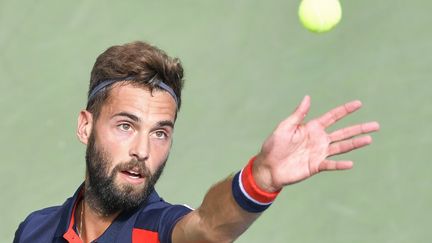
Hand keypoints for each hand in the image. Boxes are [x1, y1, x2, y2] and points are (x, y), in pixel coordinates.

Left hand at [253, 96, 379, 191]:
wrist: (268, 167)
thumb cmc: (273, 145)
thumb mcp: (285, 127)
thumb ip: (298, 114)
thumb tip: (308, 97)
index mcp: (312, 128)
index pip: (333, 117)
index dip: (345, 110)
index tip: (359, 103)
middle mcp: (319, 139)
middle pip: (343, 132)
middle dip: (359, 128)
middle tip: (376, 125)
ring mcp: (319, 153)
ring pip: (341, 147)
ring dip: (355, 143)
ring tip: (370, 139)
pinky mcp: (316, 166)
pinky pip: (330, 165)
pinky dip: (340, 165)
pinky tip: (351, 163)